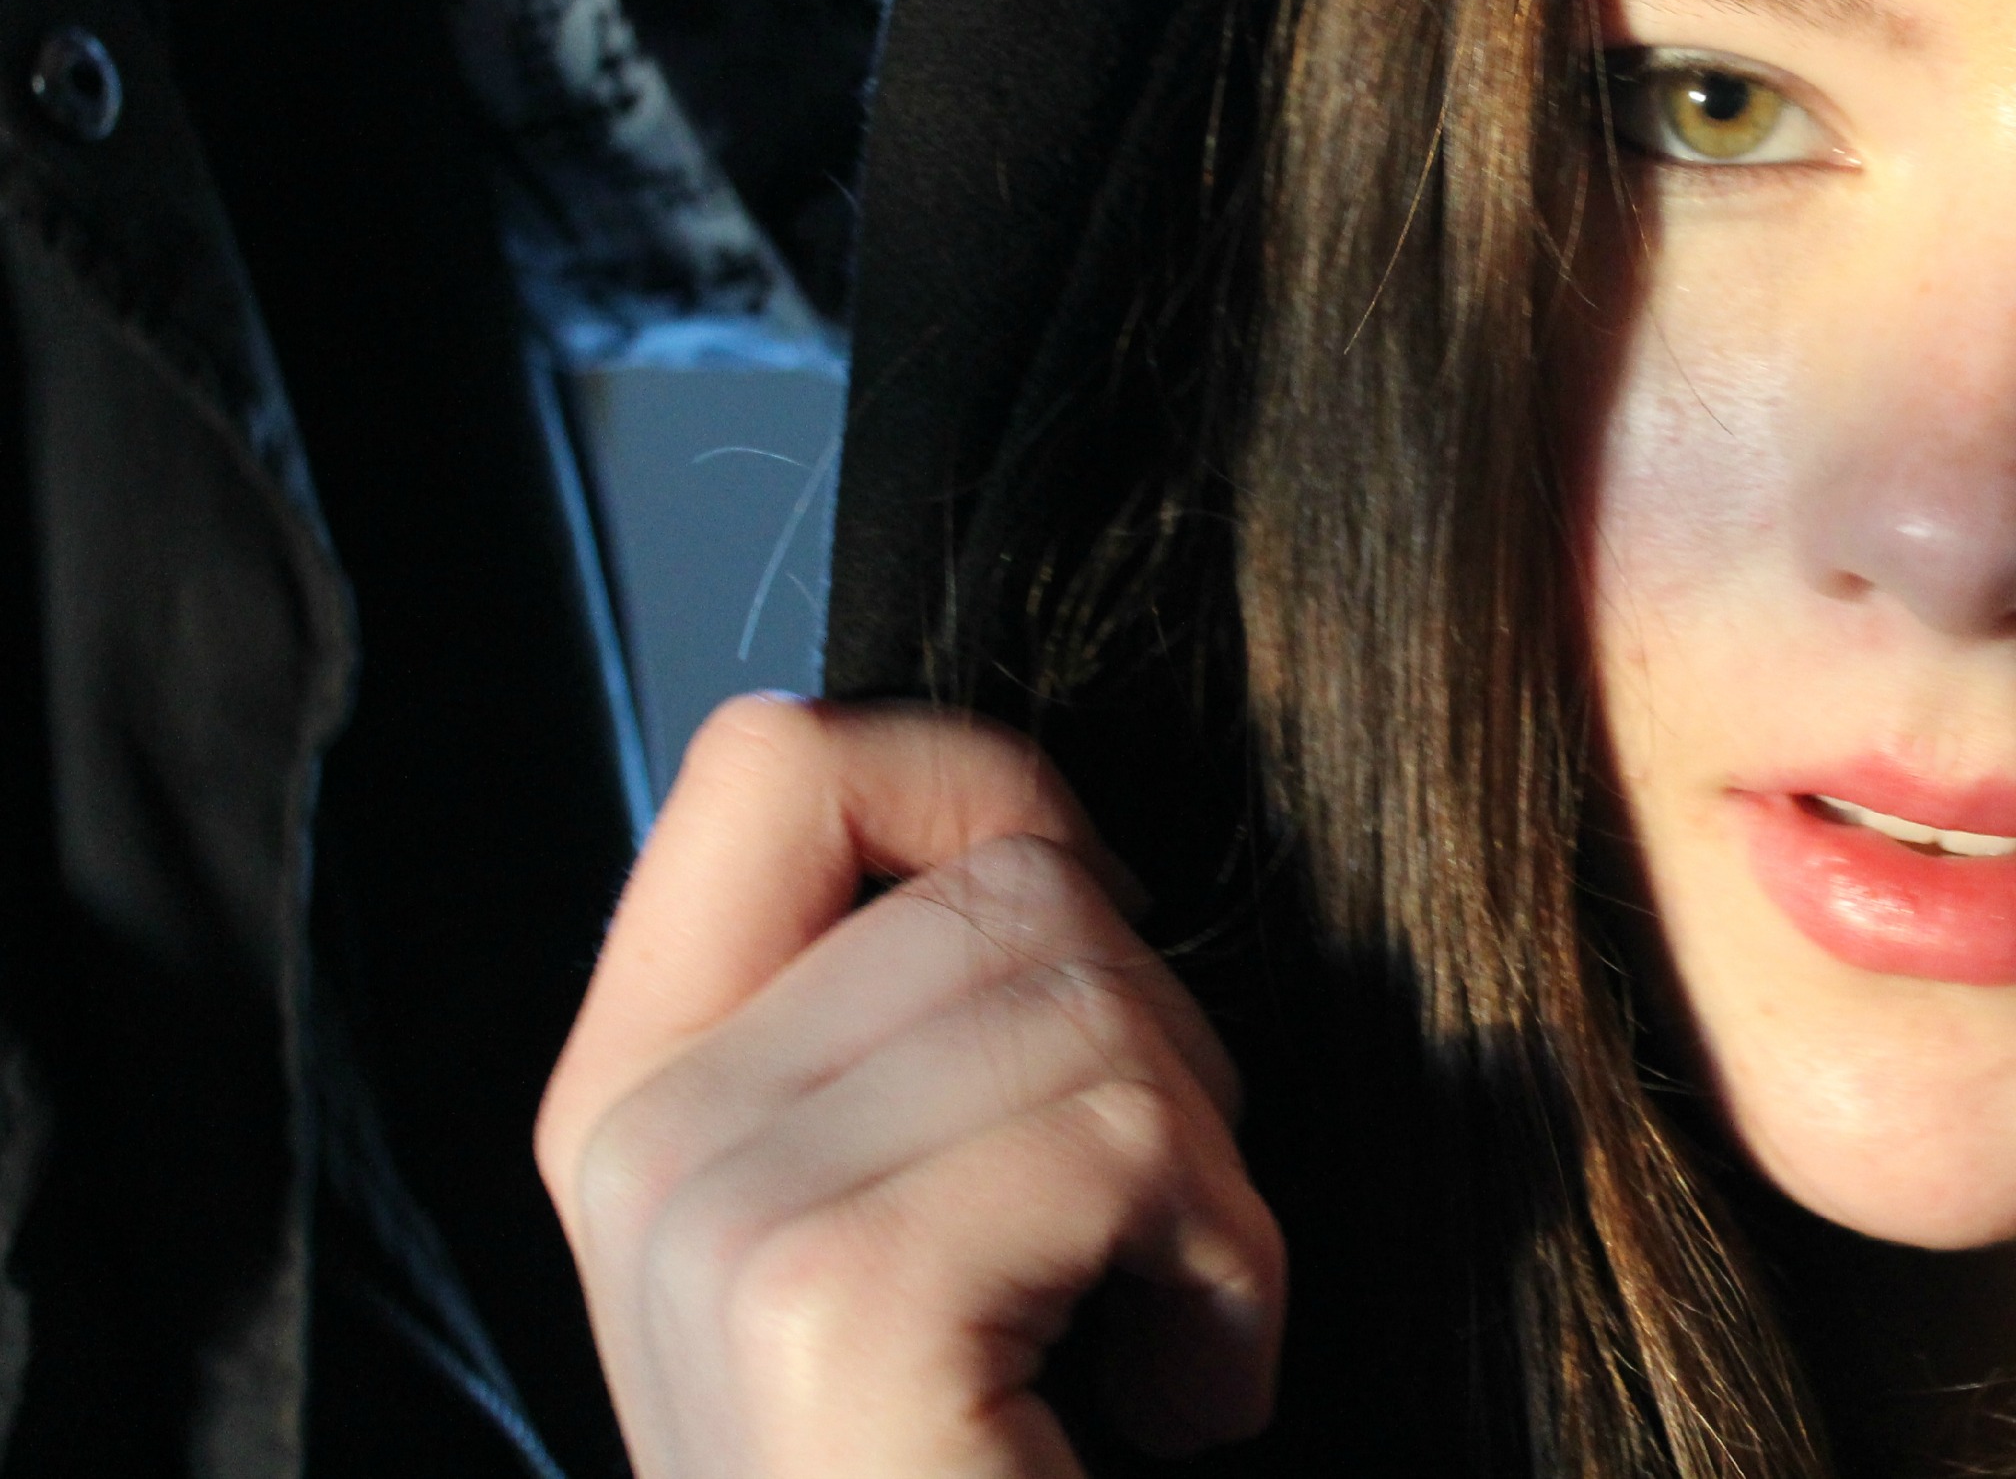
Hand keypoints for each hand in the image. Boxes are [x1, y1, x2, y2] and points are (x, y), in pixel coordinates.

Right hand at [537, 695, 1283, 1477]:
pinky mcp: (828, 1305)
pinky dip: (1227, 1276)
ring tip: (1162, 1338)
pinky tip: (1179, 1404)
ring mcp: (711, 1218)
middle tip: (1146, 1242)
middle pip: (1010, 879)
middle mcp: (637, 1134)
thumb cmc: (978, 1462)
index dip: (984, 791)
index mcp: (639, 1085)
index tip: (1095, 946)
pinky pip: (1122, 1139)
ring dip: (1208, 1179)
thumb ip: (912, 1030)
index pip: (776, 759)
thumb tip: (1047, 847)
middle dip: (1165, 1045)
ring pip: (1095, 997)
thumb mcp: (909, 1218)